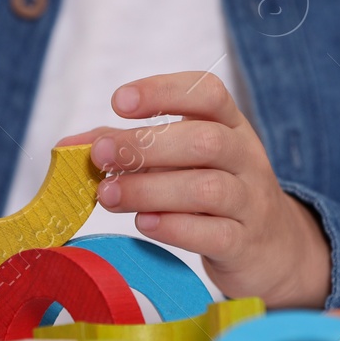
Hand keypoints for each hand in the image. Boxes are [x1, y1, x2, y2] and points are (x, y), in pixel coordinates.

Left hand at [59, 72, 331, 309]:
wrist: (271, 248)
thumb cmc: (212, 195)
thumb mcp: (180, 163)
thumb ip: (128, 149)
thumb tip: (69, 147)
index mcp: (230, 125)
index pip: (208, 93)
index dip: (163, 91)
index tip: (118, 102)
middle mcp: (245, 157)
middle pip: (204, 140)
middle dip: (145, 146)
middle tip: (100, 156)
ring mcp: (250, 201)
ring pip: (208, 188)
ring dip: (151, 189)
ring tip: (108, 196)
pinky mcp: (245, 243)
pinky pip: (214, 234)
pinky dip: (175, 228)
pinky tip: (145, 224)